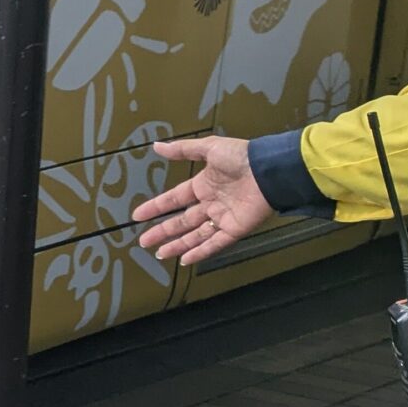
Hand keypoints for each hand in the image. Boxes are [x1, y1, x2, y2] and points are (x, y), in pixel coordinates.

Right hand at [132, 137, 273, 264]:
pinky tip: (185, 260)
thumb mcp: (209, 148)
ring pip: (195, 236)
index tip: (138, 215)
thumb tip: (156, 146)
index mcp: (203, 185)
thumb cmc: (240, 157)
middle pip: (181, 221)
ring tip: (159, 253)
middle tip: (143, 241)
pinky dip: (200, 252)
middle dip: (162, 231)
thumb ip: (182, 150)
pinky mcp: (235, 230)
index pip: (174, 200)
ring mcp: (222, 218)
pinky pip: (215, 244)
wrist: (269, 170)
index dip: (156, 207)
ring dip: (177, 245)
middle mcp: (210, 204)